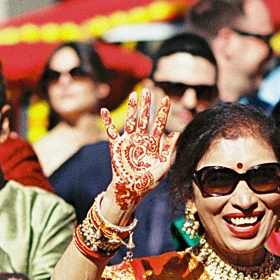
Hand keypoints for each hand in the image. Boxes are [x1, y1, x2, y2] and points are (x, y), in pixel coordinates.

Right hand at [101, 82, 175, 214]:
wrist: (132, 190)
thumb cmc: (149, 182)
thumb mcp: (163, 167)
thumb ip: (169, 151)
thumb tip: (176, 133)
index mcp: (153, 144)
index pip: (159, 123)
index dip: (162, 111)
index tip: (166, 98)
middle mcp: (141, 140)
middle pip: (145, 118)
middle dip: (147, 104)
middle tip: (148, 90)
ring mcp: (128, 141)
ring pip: (130, 120)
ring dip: (131, 108)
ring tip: (134, 95)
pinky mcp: (116, 146)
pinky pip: (111, 131)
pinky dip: (107, 121)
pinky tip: (104, 110)